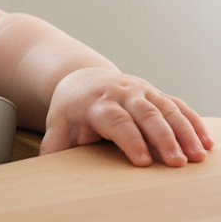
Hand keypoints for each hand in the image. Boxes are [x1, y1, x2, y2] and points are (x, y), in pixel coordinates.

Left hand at [41, 67, 213, 166]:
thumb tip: (45, 170)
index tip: (142, 161)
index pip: (114, 119)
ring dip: (184, 131)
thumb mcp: (58, 125)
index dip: (129, 138)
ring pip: (166, 107)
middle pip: (144, 112)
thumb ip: (54, 147)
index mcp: (96, 103)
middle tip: (177, 162)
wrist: (81, 79)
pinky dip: (193, 122)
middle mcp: (121, 94)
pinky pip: (178, 104)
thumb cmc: (72, 109)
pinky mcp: (156, 94)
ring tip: (198, 156)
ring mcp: (141, 91)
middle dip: (162, 137)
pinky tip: (207, 143)